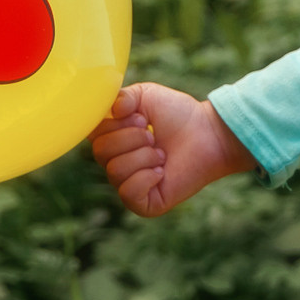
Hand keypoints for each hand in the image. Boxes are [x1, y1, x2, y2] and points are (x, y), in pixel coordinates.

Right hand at [87, 83, 257, 216]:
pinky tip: (162, 172)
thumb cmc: (177, 114)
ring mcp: (127, 184)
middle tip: (153, 135)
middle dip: (131, 138)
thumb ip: (122, 97)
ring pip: (115, 171)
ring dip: (143, 156)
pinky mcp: (143, 204)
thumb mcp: (145, 95)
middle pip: (100, 152)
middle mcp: (115, 162)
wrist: (207, 134)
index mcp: (111, 138)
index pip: (91, 135)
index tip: (138, 117)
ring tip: (162, 153)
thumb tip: (113, 110)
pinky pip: (128, 193)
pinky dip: (147, 177)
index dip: (113, 124)